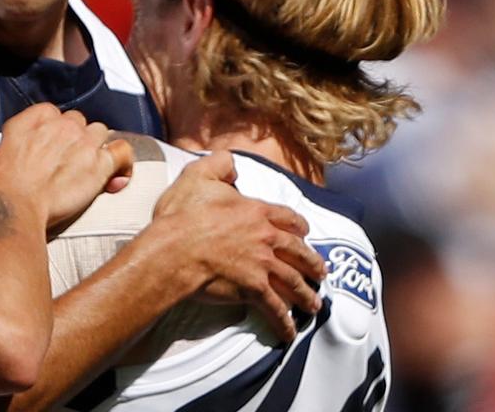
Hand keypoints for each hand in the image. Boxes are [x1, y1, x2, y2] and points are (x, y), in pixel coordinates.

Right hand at [0, 104, 133, 231]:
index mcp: (37, 116)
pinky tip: (117, 176)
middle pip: (79, 122)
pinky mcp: (99, 164)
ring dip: (94, 148)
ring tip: (85, 170)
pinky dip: (123, 162)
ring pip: (100, 133)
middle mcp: (62, 123)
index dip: (54, 134)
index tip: (49, 150)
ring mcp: (83, 141)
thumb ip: (18, 136)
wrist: (13, 205)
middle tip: (64, 163)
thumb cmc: (1, 185)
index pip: (56, 114)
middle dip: (74, 139)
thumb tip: (26, 143)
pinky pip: (122, 152)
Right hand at [154, 152, 326, 341]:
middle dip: (313, 264)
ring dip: (307, 295)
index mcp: (256, 212)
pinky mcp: (254, 290)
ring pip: (295, 282)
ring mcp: (263, 266)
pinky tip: (289, 332)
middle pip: (299, 252)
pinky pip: (276, 309)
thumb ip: (219, 164)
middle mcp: (267, 238)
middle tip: (321, 273)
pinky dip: (284, 322)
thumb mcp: (198, 176)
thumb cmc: (182, 216)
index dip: (299, 226)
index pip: (288, 218)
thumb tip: (233, 163)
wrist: (173, 251)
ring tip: (314, 304)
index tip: (305, 234)